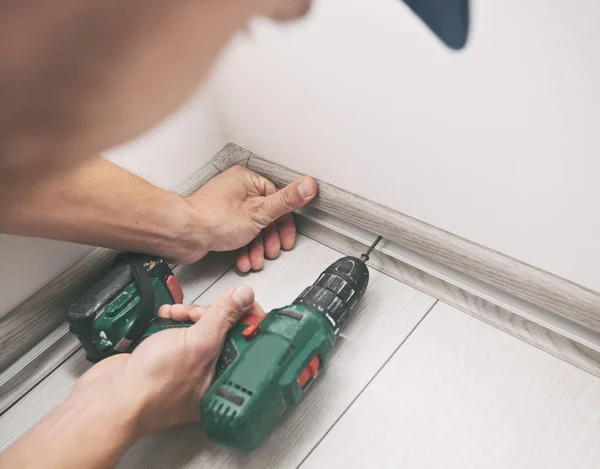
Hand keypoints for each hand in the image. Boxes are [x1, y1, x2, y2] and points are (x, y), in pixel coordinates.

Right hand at [71, 285, 262, 435]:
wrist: (111, 397)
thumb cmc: (153, 386)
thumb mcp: (198, 343)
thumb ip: (223, 317)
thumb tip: (244, 295)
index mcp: (225, 377)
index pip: (248, 340)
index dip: (244, 317)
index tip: (239, 300)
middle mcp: (210, 373)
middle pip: (224, 329)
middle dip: (209, 313)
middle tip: (196, 314)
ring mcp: (187, 365)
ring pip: (201, 326)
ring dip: (188, 313)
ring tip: (175, 315)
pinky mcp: (169, 356)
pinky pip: (180, 330)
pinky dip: (172, 320)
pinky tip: (164, 317)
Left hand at [183, 165, 317, 271]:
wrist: (182, 235)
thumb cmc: (212, 220)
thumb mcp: (259, 212)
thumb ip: (286, 201)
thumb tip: (308, 185)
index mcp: (247, 180)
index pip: (277, 201)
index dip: (284, 224)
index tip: (286, 238)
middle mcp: (236, 190)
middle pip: (265, 216)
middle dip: (269, 239)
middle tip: (272, 251)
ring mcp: (226, 206)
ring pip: (251, 228)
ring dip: (256, 247)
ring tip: (257, 259)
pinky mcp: (218, 221)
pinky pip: (237, 234)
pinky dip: (243, 248)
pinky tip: (244, 259)